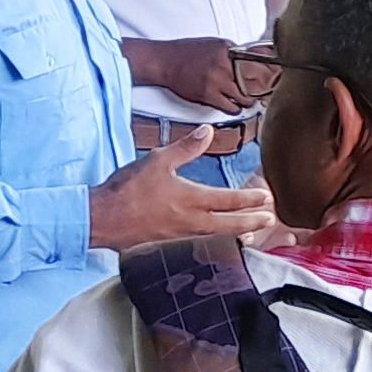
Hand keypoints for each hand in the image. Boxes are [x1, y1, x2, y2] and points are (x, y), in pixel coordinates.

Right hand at [86, 125, 277, 251]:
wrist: (101, 219)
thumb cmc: (127, 190)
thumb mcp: (158, 161)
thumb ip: (186, 148)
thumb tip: (207, 131)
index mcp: (191, 200)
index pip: (229, 200)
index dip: (250, 199)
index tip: (267, 198)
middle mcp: (190, 221)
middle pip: (229, 224)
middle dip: (251, 221)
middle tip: (270, 219)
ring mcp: (179, 234)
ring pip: (215, 233)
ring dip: (235, 230)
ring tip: (250, 230)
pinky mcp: (167, 240)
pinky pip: (199, 239)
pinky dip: (214, 236)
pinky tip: (214, 233)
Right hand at [130, 37, 262, 113]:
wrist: (165, 61)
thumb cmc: (189, 52)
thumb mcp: (215, 44)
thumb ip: (235, 52)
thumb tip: (258, 57)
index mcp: (228, 49)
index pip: (259, 60)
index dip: (272, 70)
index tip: (279, 76)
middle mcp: (224, 64)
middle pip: (255, 80)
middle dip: (264, 88)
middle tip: (268, 92)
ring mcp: (216, 80)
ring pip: (245, 96)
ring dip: (249, 101)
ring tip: (250, 100)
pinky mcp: (208, 95)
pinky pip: (230, 107)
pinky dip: (236, 108)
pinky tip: (235, 106)